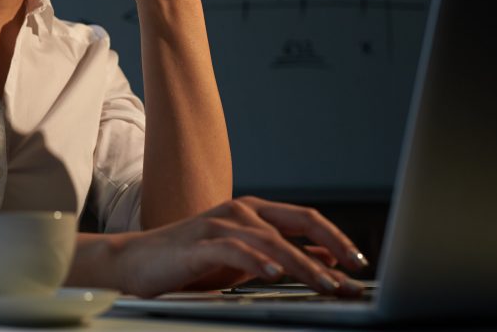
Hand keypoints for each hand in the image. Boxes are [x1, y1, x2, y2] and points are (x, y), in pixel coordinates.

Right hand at [112, 196, 368, 298]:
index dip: (337, 239)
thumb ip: (281, 255)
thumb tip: (327, 260)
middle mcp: (240, 211)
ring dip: (303, 264)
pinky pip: (234, 249)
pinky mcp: (199, 243)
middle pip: (297, 223)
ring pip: (272, 240)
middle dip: (332, 247)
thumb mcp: (244, 259)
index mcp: (254, 213)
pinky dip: (257, 261)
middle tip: (355, 273)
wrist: (136, 263)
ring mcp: (219, 224)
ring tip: (326, 285)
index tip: (360, 264)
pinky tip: (275, 275)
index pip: (306, 219)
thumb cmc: (190, 263)